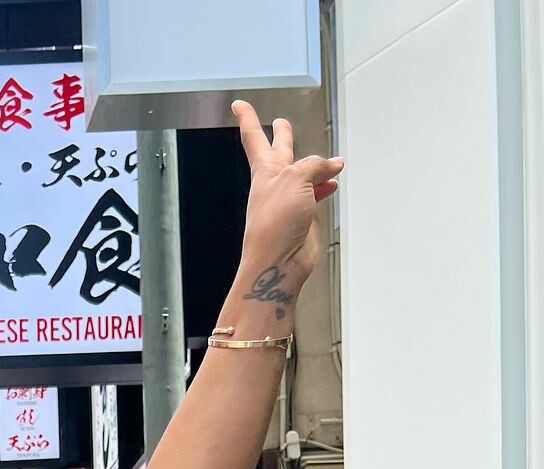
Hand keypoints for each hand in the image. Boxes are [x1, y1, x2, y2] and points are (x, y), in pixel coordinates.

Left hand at [233, 101, 342, 300]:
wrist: (277, 263)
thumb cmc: (274, 224)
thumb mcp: (296, 179)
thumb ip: (315, 166)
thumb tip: (332, 165)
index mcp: (265, 170)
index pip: (254, 137)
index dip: (247, 118)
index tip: (238, 104)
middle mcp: (275, 184)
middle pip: (279, 153)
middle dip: (281, 136)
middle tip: (280, 123)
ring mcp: (288, 201)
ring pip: (302, 175)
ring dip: (313, 164)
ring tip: (327, 158)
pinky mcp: (301, 217)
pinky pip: (314, 195)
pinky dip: (324, 187)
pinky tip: (332, 184)